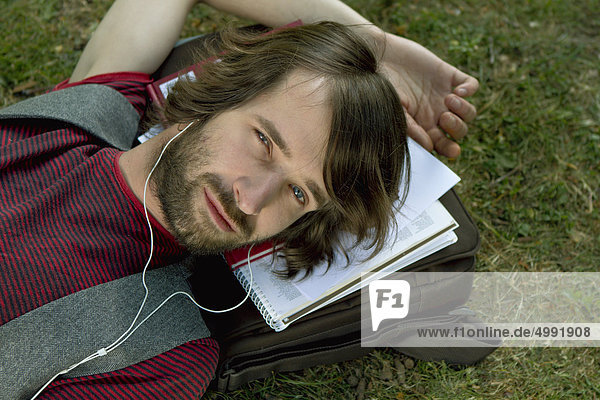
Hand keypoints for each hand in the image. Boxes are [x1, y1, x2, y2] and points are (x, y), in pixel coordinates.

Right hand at [378, 32, 478, 157]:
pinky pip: (472, 86)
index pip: (443, 144)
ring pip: (469, 112)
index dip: (451, 150)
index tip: (454, 150)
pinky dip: (470, 89)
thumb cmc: (381, 85)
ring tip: (449, 99)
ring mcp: (444, 95)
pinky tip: (458, 90)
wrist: (380, 56)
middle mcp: (436, 113)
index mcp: (423, 126)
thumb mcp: (394, 108)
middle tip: (444, 117)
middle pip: (460, 131)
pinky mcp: (449, 76)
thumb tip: (430, 147)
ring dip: (464, 110)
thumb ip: (412, 128)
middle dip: (457, 128)